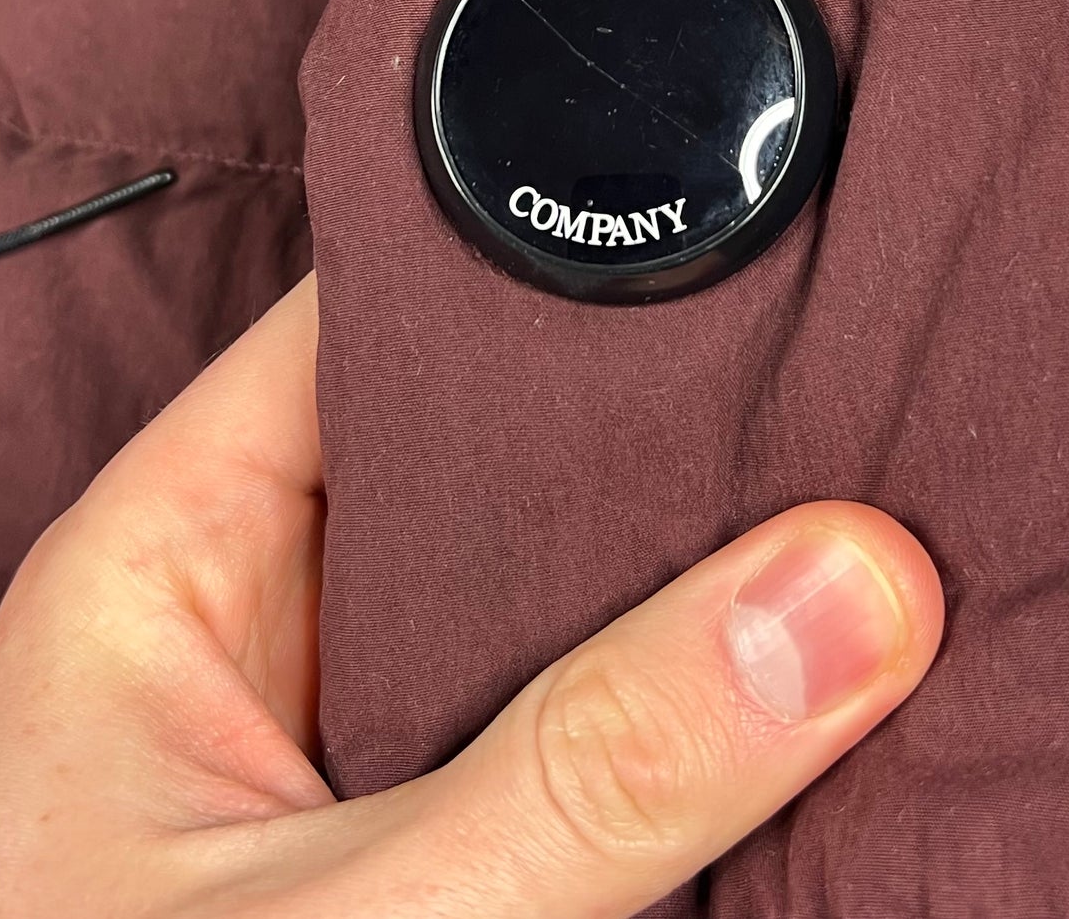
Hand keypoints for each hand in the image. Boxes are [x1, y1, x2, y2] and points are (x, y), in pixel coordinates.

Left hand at [0, 278, 943, 917]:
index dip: (556, 251)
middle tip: (867, 369)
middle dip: (660, 426)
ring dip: (684, 586)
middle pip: (488, 453)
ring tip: (885, 498)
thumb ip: (593, 766)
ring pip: (543, 604)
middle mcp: (269, 616)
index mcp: (183, 545)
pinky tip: (816, 681)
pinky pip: (561, 738)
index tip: (746, 215)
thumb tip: (857, 587)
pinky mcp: (406, 853)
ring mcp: (345, 742)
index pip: (383, 317)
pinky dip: (667, 718)